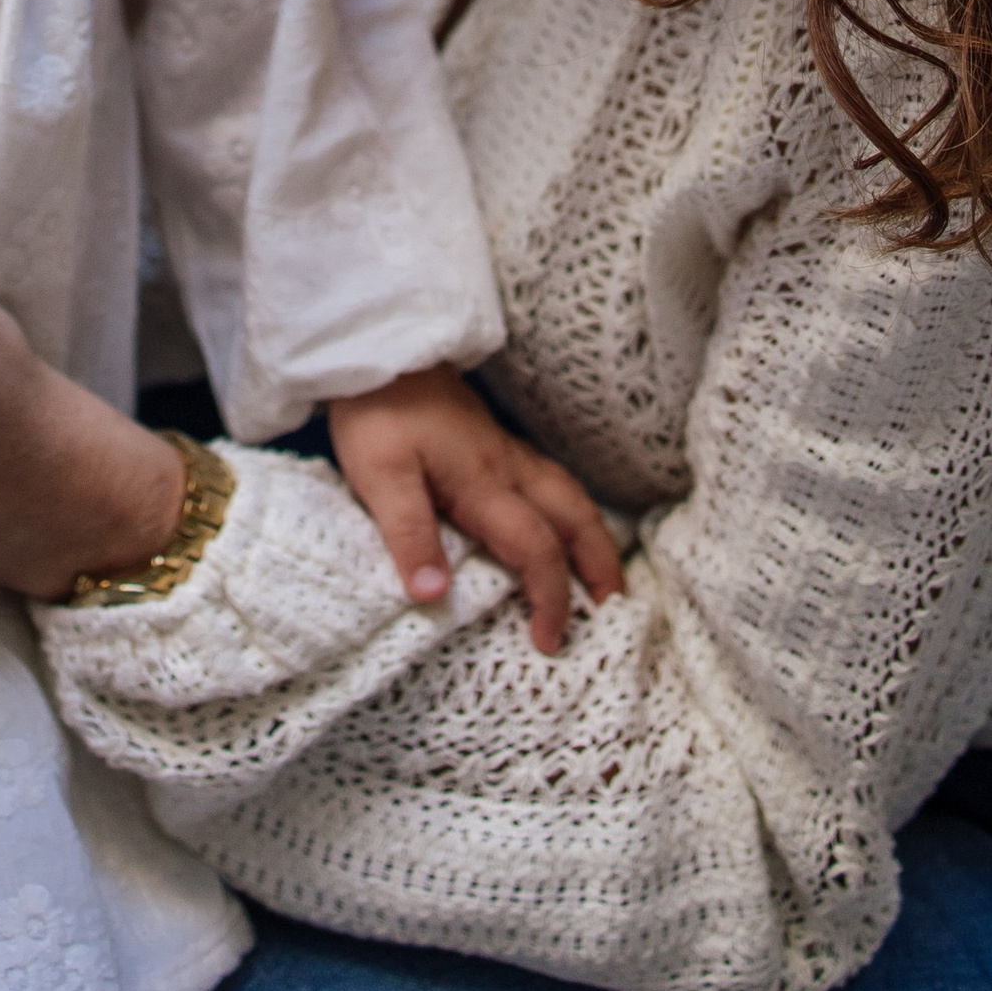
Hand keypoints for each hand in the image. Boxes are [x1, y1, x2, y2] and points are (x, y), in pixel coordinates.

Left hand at [331, 366, 624, 654]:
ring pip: (569, 495)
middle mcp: (506, 468)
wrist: (377, 349)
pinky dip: (570, 510)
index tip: (550, 641)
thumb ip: (408, 534)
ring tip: (603, 574)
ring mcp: (504, 451)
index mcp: (484, 483)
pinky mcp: (493, 440)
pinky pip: (549, 480)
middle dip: (601, 564)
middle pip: (575, 516)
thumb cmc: (376, 413)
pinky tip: (562, 522)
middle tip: (614, 608)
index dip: (551, 598)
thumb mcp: (379, 476)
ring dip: (593, 536)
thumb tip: (433, 596)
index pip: (536, 548)